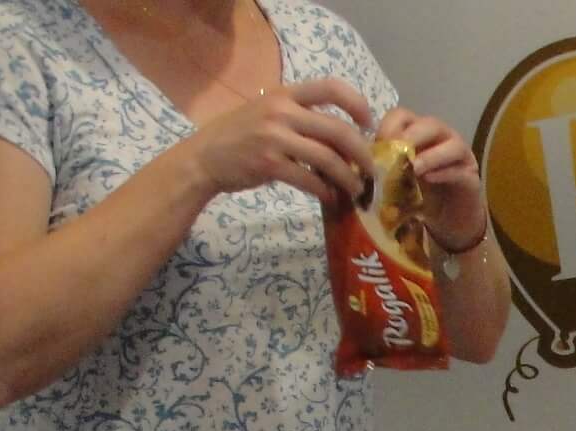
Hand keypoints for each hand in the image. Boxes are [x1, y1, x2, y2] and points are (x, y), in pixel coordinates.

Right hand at [182, 78, 375, 201]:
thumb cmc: (241, 136)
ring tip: (356, 189)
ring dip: (348, 178)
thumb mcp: (269, 113)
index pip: (330, 87)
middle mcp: (281, 111)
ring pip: (329, 159)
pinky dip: (326, 192)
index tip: (369, 124)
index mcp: (285, 94)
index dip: (357, 103)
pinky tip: (331, 198)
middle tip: (371, 170)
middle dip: (362, 153)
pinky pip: (310, 180)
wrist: (204, 157)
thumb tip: (345, 141)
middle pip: (338, 130)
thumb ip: (302, 119)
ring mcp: (274, 137)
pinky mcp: (269, 164)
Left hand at [375, 106, 485, 248]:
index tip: (378, 144)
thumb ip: (380, 168)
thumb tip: (355, 163)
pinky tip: (429, 181)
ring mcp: (461, 158)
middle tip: (396, 154)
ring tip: (414, 169)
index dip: (390, 126)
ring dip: (430, 155)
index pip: (404, 116)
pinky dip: (444, 173)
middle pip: (430, 124)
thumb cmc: (418, 199)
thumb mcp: (394, 181)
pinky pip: (461, 170)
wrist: (447, 224)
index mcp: (419, 134)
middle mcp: (442, 139)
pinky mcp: (472, 178)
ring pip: (451, 144)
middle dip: (412, 137)